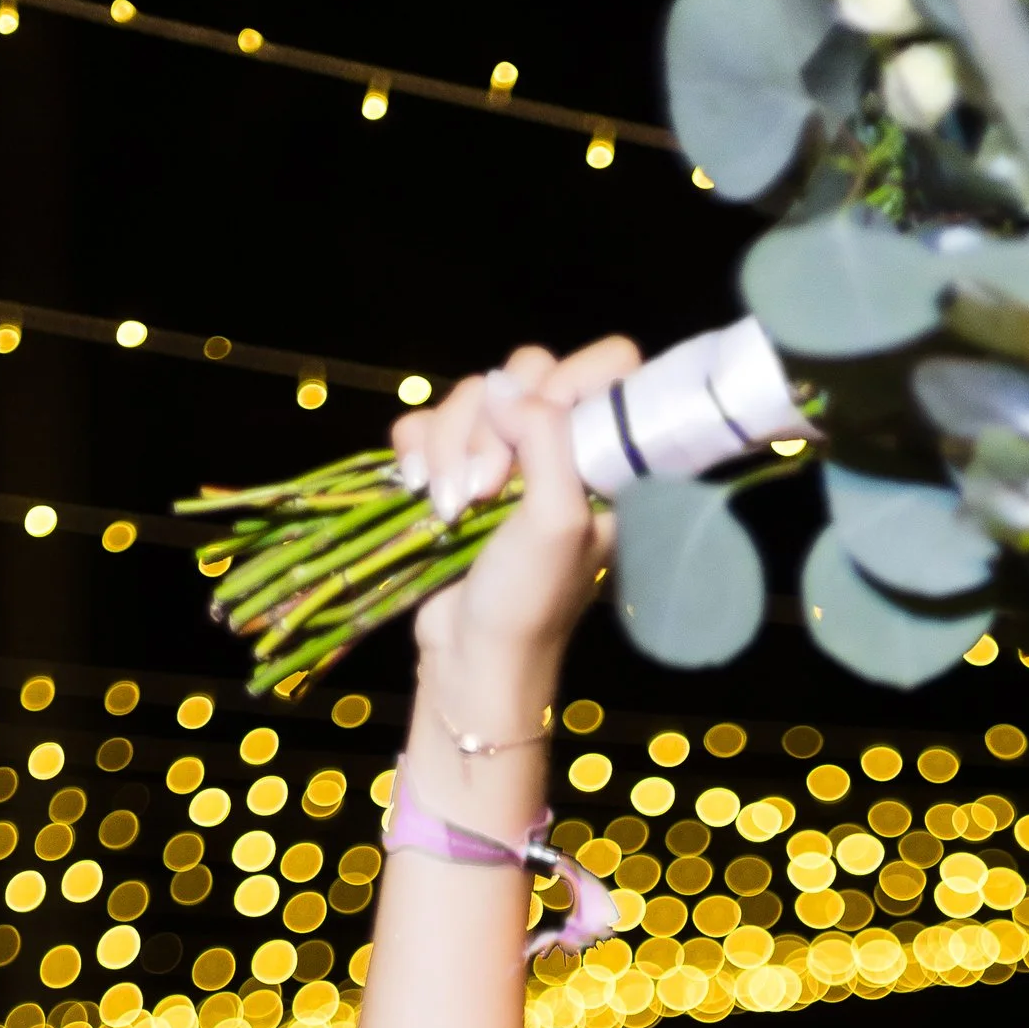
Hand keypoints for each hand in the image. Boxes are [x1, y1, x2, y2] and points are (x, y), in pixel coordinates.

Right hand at [392, 336, 637, 696]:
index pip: (611, 367)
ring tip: (451, 508)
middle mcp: (561, 448)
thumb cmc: (529, 601)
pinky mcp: (454, 471)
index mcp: (605, 458)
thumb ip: (546, 437)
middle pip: (525, 372)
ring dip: (448, 448)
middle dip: (491, 428)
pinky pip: (427, 422)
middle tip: (488, 490)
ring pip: (472, 397)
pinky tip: (420, 492)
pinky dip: (417, 452)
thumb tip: (504, 387)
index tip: (543, 425)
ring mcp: (506, 458)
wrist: (471, 660)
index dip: (571, 381)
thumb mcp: (557, 520)